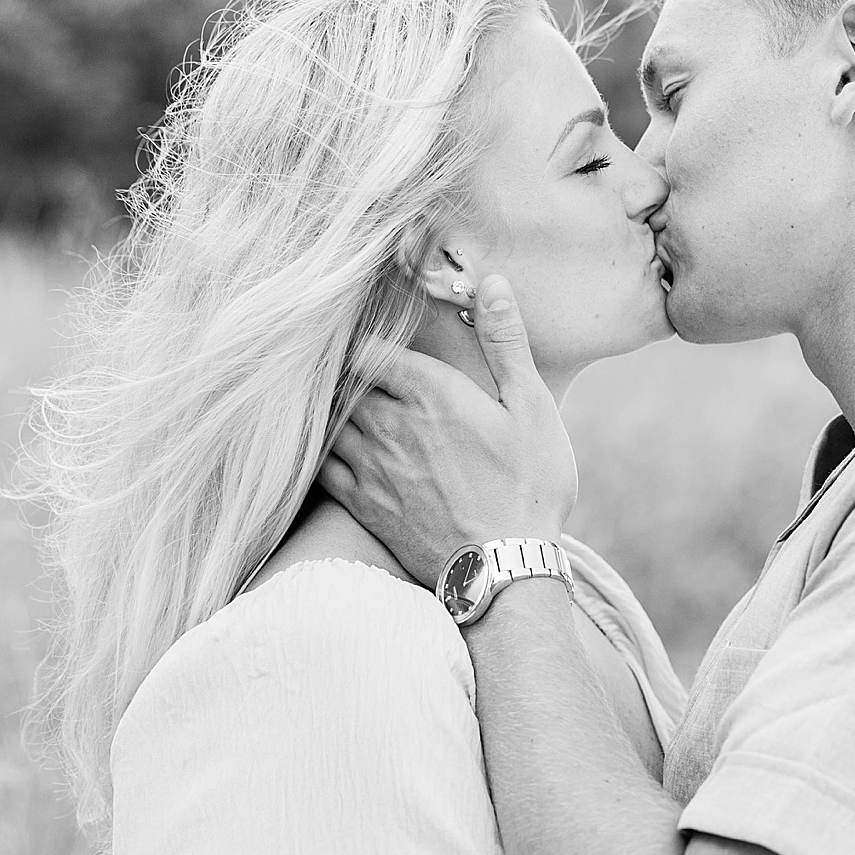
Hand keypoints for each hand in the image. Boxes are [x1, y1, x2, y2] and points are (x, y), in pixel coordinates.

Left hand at [320, 277, 577, 585]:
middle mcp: (389, 424)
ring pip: (329, 421)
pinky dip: (321, 450)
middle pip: (343, 381)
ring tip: (337, 399)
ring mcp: (371, 467)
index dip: (364, 336)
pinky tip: (331, 446)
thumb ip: (506, 343)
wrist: (504, 572)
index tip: (369, 330)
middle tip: (345, 360)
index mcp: (429, 392)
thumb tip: (491, 282)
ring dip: (332, 407)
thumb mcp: (532, 408)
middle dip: (346, 370)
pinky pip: (322, 465)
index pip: (368, 348)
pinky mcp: (363, 504)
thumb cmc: (528, 488)